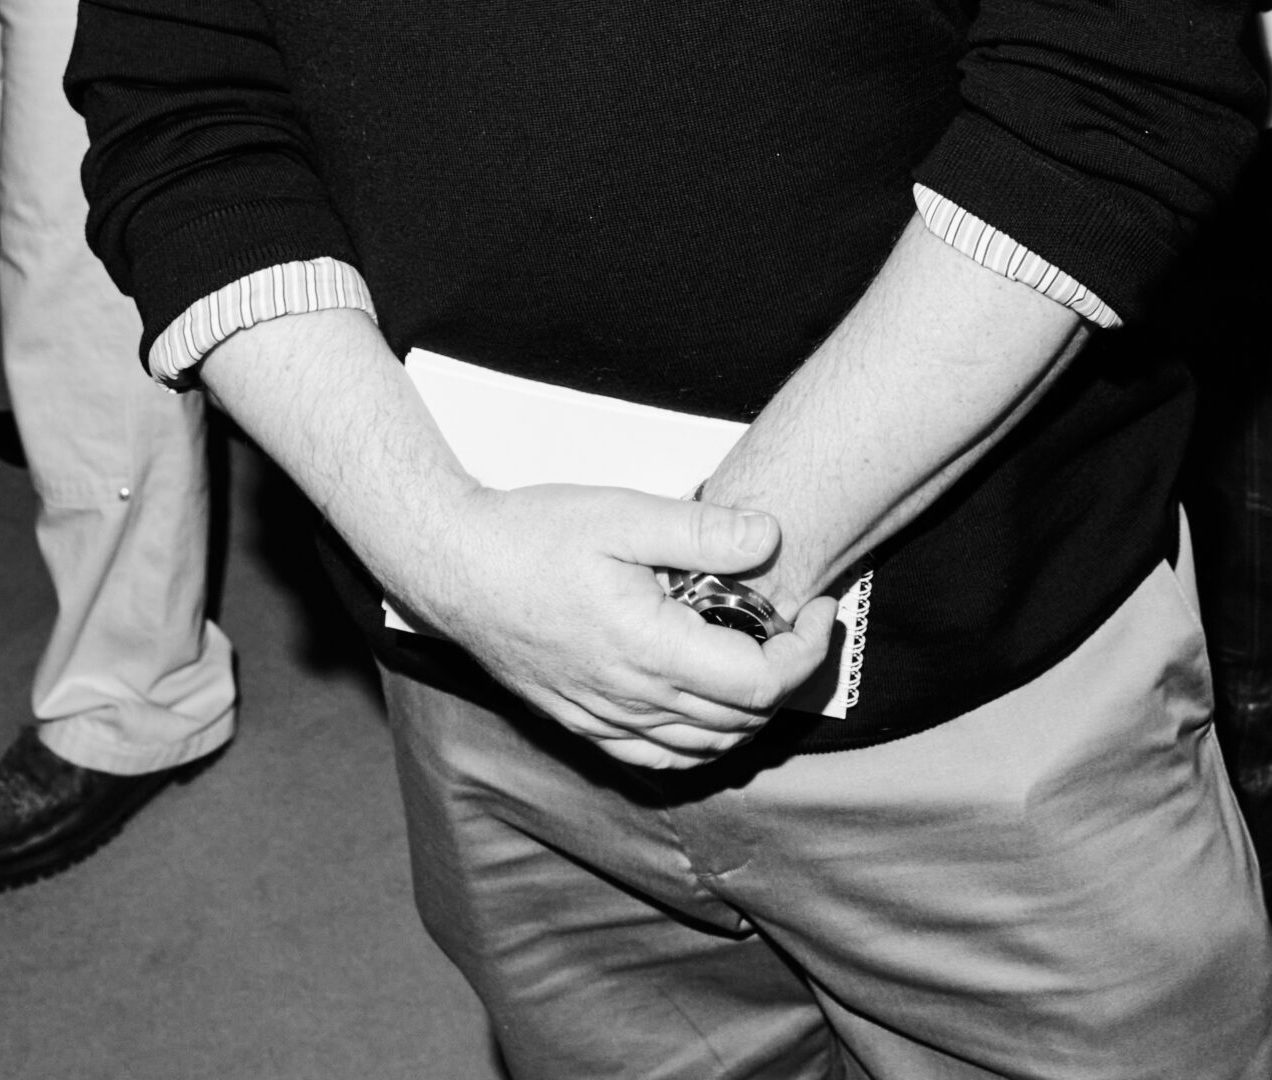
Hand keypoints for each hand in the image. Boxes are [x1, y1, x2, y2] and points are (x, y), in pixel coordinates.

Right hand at [404, 485, 835, 772]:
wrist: (455, 568)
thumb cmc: (533, 534)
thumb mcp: (622, 511)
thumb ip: (702, 530)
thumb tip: (771, 539)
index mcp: (650, 649)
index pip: (759, 683)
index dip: (805, 652)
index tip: (816, 607)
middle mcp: (632, 699)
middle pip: (742, 719)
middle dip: (786, 673)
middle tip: (795, 620)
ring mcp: (605, 719)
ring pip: (706, 747)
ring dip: (748, 711)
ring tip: (759, 652)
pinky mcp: (584, 724)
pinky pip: (660, 759)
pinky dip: (700, 742)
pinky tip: (705, 704)